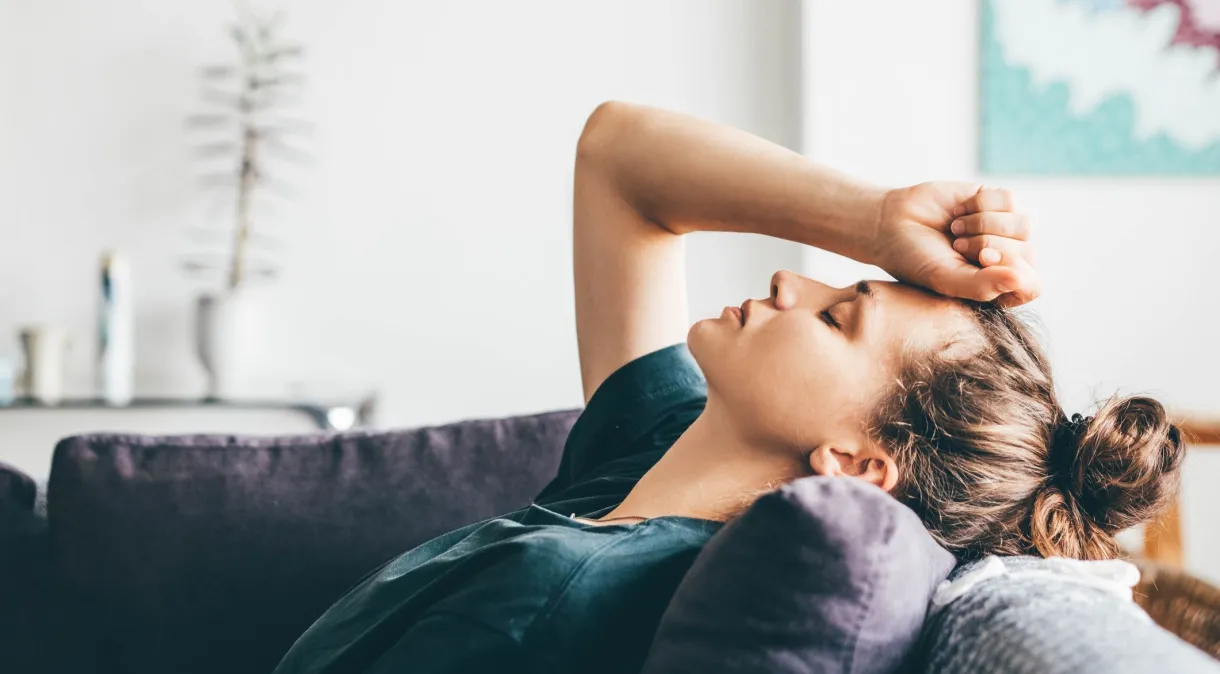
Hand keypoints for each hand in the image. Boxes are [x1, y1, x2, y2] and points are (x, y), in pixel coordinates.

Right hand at [872, 182, 1039, 307]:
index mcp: (997, 287)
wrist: (892, 223)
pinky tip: (960, 212)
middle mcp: (1006, 260)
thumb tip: (1020, 279)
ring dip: (984, 225)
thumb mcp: (945, 280)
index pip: (1031, 285)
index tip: (981, 260)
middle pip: (1028, 253)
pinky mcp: (996, 202)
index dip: (1012, 271)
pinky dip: (980, 205)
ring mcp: (1004, 230)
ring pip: (1024, 225)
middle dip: (989, 245)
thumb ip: (983, 286)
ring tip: (956, 230)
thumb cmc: (916, 260)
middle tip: (957, 246)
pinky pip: (1009, 200)